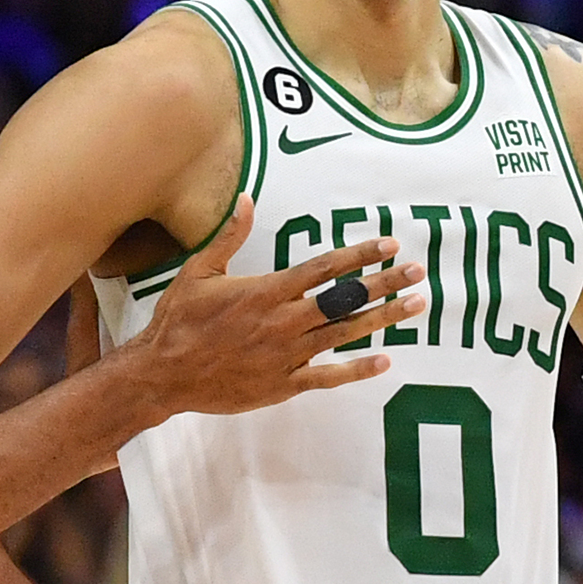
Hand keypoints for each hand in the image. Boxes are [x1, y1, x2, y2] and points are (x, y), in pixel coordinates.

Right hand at [118, 194, 425, 417]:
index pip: (324, 268)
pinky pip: (328, 377)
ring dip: (384, 319)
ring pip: (345, 334)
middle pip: (345, 298)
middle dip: (384, 282)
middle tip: (418, 272)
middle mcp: (283, 320)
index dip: (359, 255)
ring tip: (415, 306)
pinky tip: (385, 361)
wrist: (163, 374)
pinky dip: (357, 370)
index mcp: (266, 291)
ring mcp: (286, 354)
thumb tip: (247, 199)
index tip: (389, 244)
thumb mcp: (199, 271)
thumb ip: (229, 236)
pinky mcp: (283, 384)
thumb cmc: (179, 320)